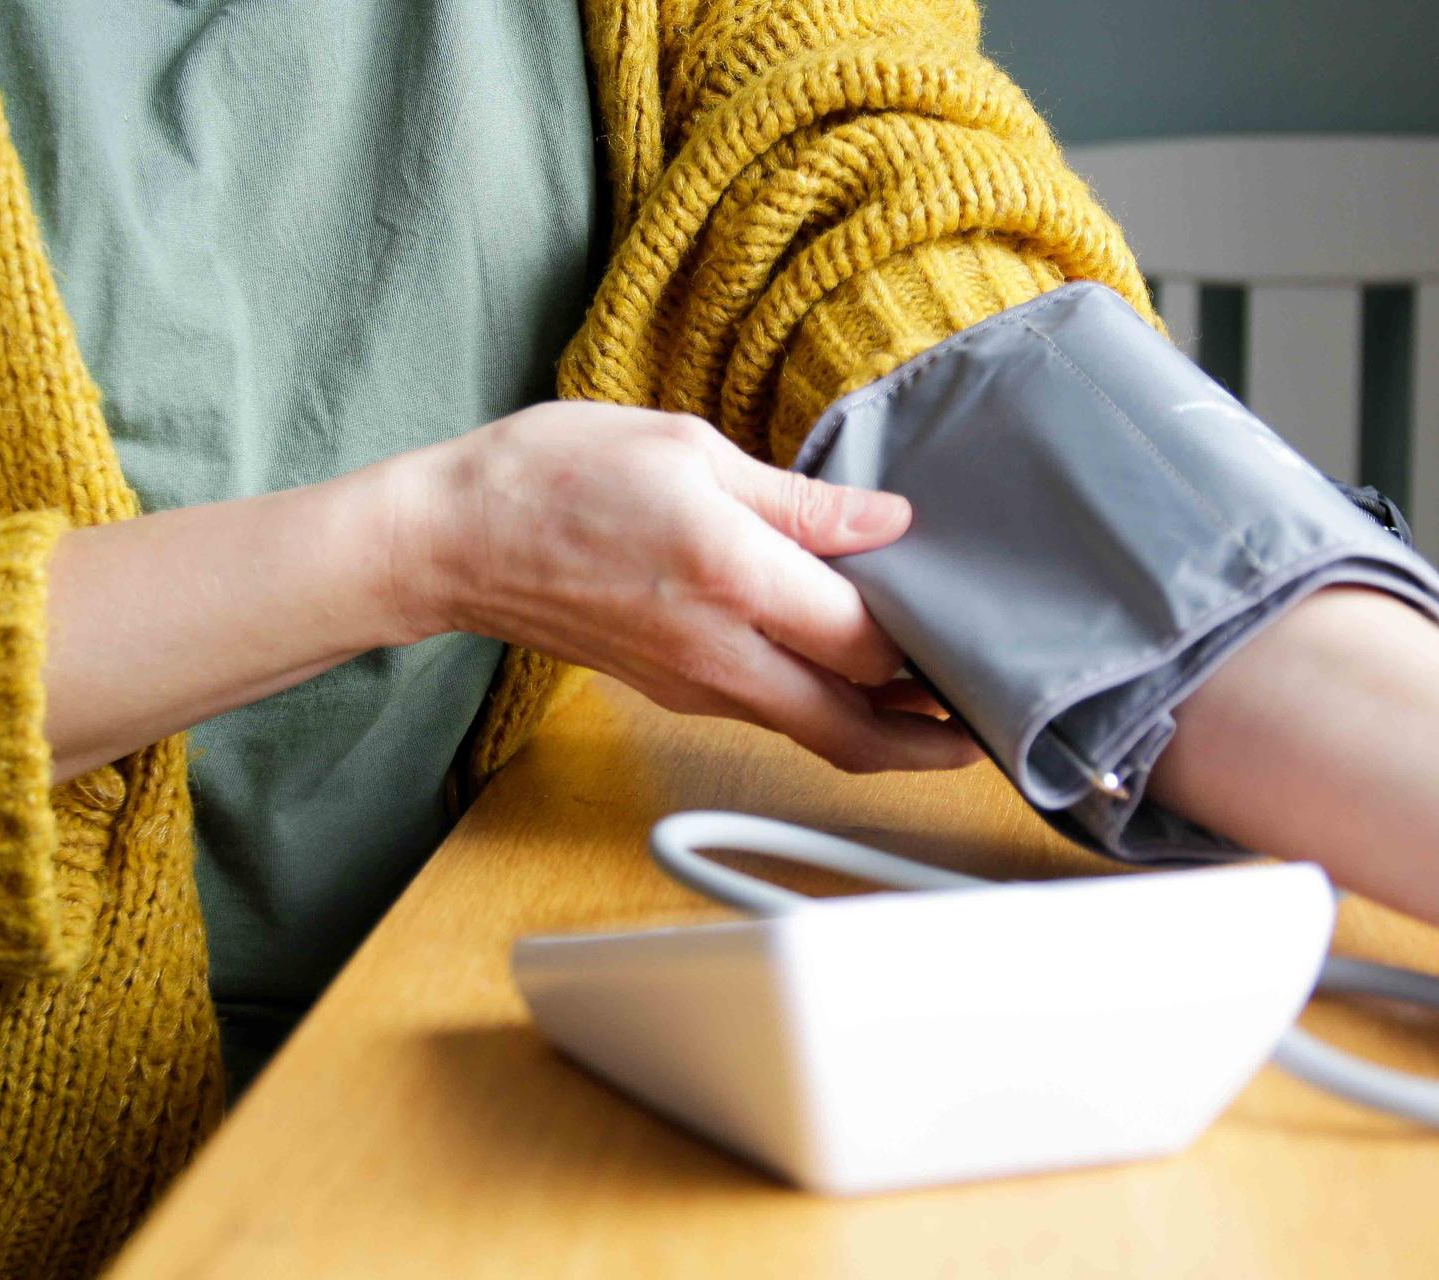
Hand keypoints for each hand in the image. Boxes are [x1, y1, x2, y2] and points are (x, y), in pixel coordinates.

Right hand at [385, 400, 979, 773]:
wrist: (455, 539)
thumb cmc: (557, 475)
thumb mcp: (687, 449)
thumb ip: (797, 499)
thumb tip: (887, 524)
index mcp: (731, 576)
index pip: (864, 640)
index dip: (930, 648)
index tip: (976, 633)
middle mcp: (718, 652)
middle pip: (851, 729)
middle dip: (927, 741)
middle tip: (983, 732)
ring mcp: (694, 685)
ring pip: (812, 733)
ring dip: (882, 733)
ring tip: (939, 712)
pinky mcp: (674, 693)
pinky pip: (770, 715)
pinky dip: (825, 710)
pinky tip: (851, 679)